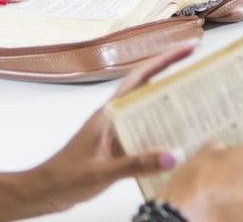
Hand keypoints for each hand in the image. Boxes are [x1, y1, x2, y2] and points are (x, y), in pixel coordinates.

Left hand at [24, 45, 195, 211]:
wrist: (42, 192)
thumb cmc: (63, 179)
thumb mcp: (102, 172)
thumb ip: (136, 165)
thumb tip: (173, 156)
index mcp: (108, 114)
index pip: (140, 78)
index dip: (164, 61)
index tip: (188, 50)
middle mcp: (113, 117)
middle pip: (148, 87)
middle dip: (174, 75)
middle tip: (200, 72)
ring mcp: (114, 130)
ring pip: (147, 109)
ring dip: (169, 102)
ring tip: (196, 101)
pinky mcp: (116, 145)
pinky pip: (144, 130)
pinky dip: (162, 128)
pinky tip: (176, 138)